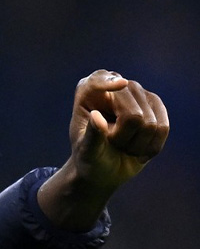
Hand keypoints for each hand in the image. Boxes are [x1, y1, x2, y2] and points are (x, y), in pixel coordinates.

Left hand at [67, 69, 168, 189]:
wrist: (105, 167)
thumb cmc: (89, 157)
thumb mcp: (86, 151)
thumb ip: (91, 136)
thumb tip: (96, 116)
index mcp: (87, 94)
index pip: (98, 81)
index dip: (109, 82)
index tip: (122, 84)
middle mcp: (113, 87)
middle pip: (132, 115)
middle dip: (123, 138)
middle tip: (111, 143)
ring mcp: (137, 93)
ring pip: (149, 124)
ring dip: (137, 144)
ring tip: (123, 145)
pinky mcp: (155, 103)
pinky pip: (163, 128)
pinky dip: (151, 146)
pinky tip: (139, 149)